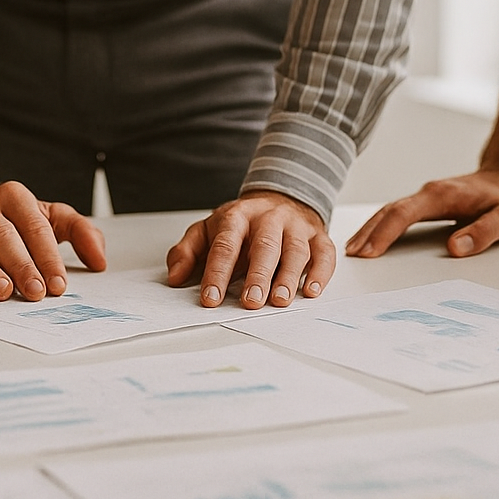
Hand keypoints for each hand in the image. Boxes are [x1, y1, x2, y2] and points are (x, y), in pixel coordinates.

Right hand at [0, 166, 106, 300]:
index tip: (58, 285)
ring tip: (2, 291)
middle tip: (35, 292)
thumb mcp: (44, 214)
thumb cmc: (6, 215)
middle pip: (3, 235)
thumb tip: (100, 261)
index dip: (48, 257)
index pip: (35, 227)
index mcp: (14, 196)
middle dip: (21, 265)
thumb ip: (78, 232)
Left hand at [166, 191, 335, 308]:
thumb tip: (175, 277)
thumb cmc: (241, 223)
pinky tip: (312, 291)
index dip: (217, 273)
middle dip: (258, 275)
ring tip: (280, 300)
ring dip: (289, 276)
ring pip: (295, 250)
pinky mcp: (317, 235)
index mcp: (236, 217)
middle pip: (264, 246)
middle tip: (251, 301)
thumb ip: (188, 251)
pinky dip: (321, 272)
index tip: (211, 299)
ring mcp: (295, 226)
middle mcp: (268, 219)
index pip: (226, 245)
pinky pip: (324, 252)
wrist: (279, 197)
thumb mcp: (207, 230)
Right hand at [345, 169, 498, 258]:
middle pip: (389, 211)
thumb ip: (484, 232)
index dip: (384, 232)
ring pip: (388, 211)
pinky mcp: (425, 204)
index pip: (405, 213)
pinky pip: (395, 214)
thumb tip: (454, 248)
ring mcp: (425, 197)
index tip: (369, 251)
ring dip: (369, 229)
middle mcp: (428, 193)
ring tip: (352, 250)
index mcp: (443, 195)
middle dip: (368, 233)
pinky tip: (370, 238)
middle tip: (351, 256)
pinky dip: (379, 226)